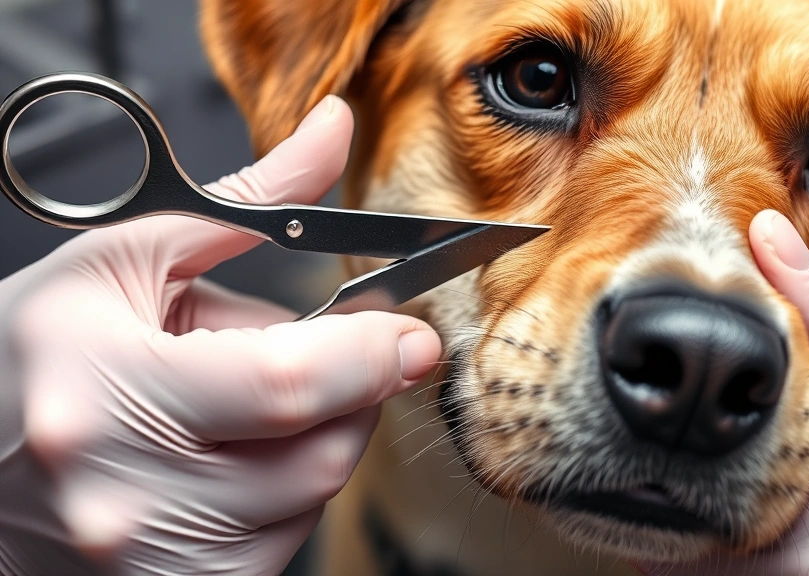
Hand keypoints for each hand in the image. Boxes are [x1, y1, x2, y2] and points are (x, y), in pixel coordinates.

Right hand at [0, 96, 440, 574]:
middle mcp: (125, 495)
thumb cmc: (36, 357)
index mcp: (106, 389)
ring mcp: (148, 562)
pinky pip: (279, 549)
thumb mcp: (126, 259)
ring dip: (313, 442)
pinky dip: (282, 497)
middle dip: (350, 397)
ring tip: (241, 409)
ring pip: (309, 502)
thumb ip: (247, 202)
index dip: (372, 354)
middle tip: (322, 358)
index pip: (291, 383)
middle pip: (321, 453)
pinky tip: (228, 463)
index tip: (409, 335)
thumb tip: (332, 134)